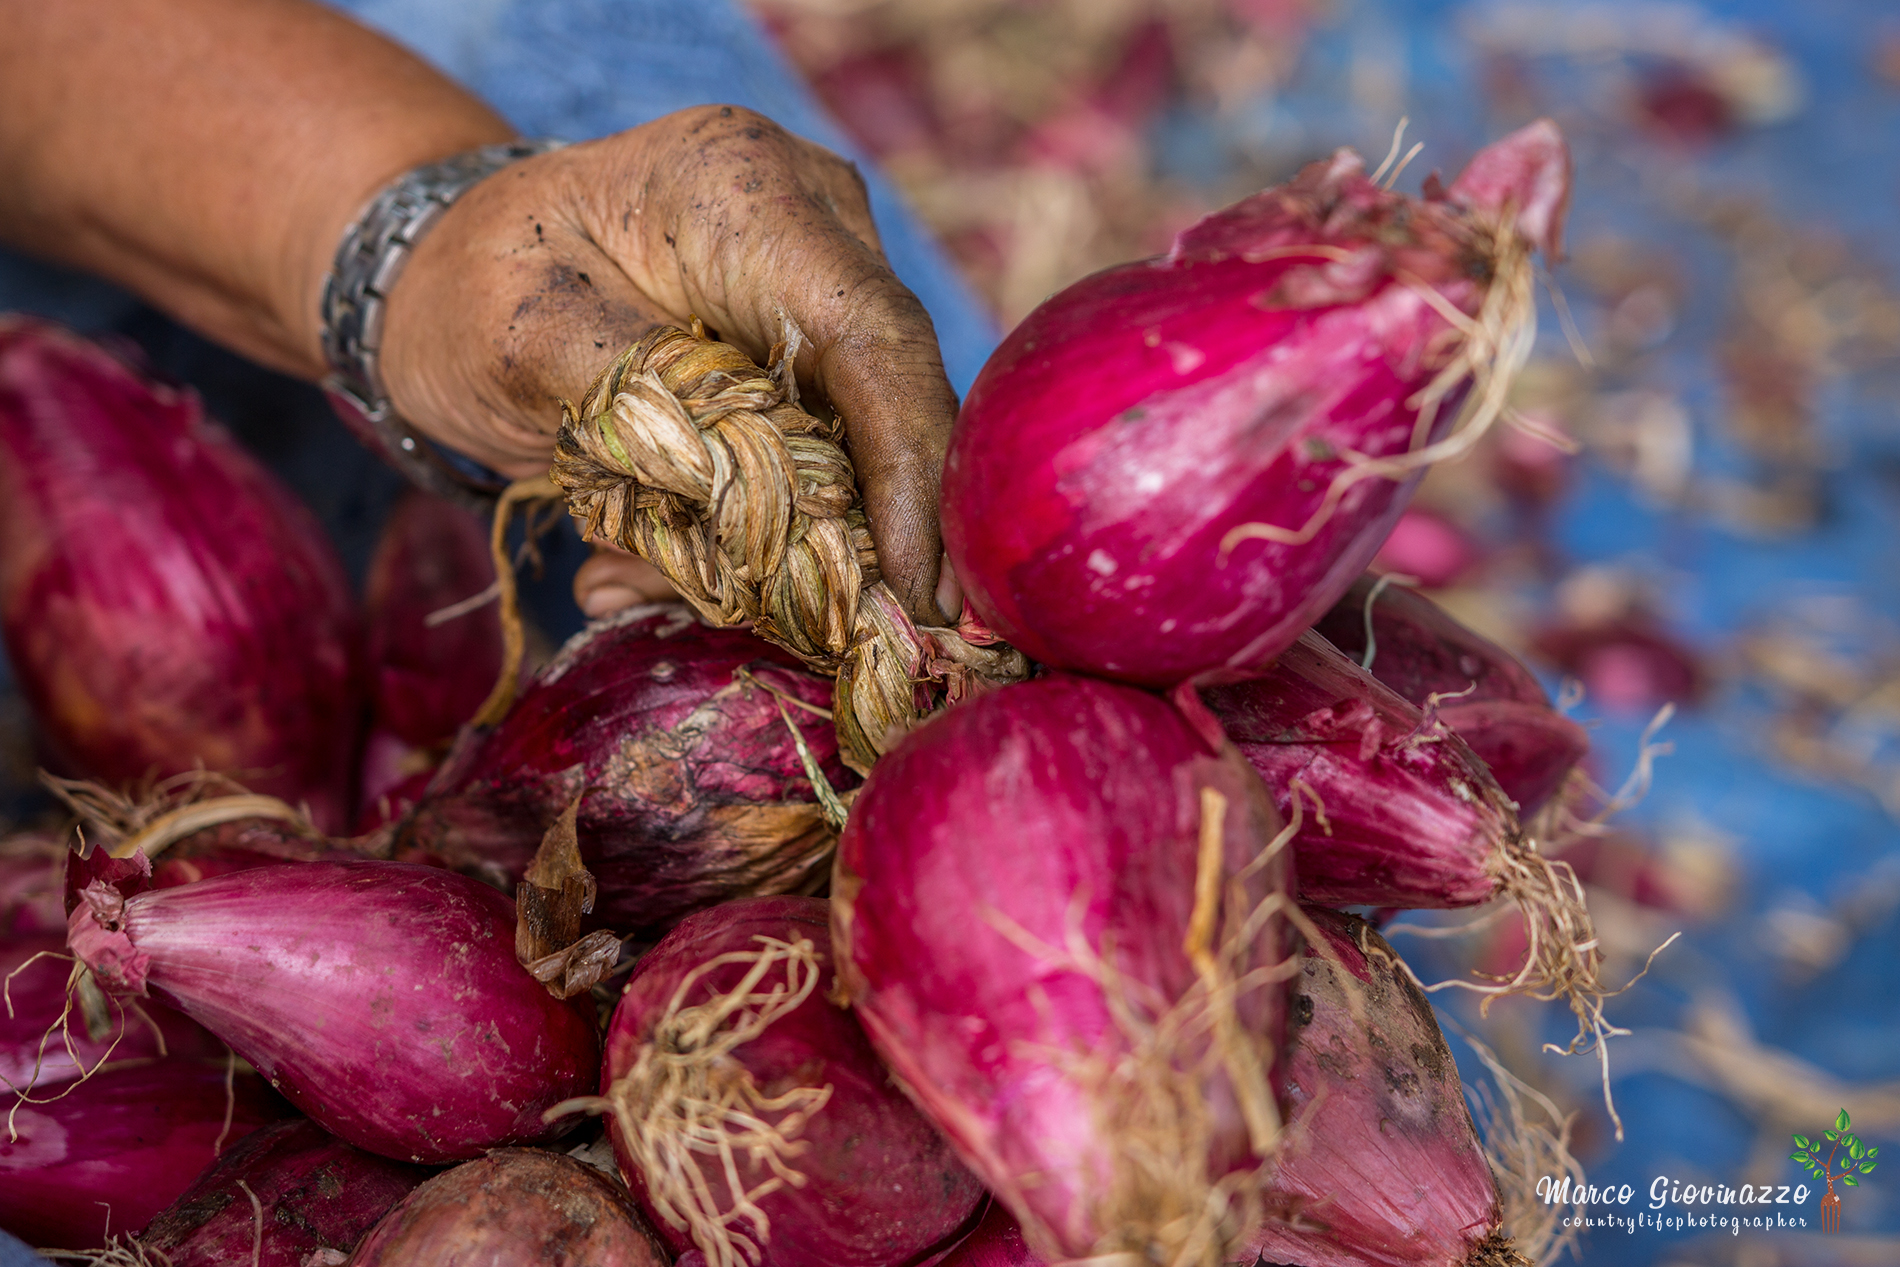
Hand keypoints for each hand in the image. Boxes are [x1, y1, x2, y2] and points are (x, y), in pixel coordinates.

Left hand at [378, 105, 960, 624]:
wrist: (442, 271)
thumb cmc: (468, 288)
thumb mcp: (524, 341)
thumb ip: (643, 413)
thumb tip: (747, 513)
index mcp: (747, 193)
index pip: (874, 336)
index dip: (908, 468)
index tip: (920, 586)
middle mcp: (812, 231)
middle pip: (886, 404)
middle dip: (854, 533)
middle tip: (811, 634)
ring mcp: (812, 300)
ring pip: (851, 458)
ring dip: (767, 547)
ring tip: (623, 573)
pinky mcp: (799, 366)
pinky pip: (807, 473)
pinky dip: (735, 540)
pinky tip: (631, 562)